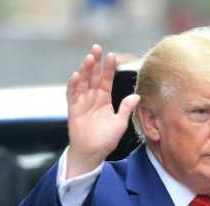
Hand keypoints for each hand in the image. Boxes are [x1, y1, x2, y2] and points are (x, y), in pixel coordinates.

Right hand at [65, 44, 139, 177]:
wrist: (92, 153)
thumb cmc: (106, 140)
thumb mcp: (120, 123)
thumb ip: (126, 108)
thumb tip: (137, 96)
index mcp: (104, 99)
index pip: (106, 79)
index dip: (109, 68)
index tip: (112, 55)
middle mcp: (92, 98)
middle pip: (93, 76)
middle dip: (95, 62)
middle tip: (97, 48)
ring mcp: (82, 102)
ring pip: (82, 82)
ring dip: (85, 70)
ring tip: (89, 58)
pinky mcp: (73, 109)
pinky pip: (72, 94)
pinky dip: (73, 85)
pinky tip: (76, 75)